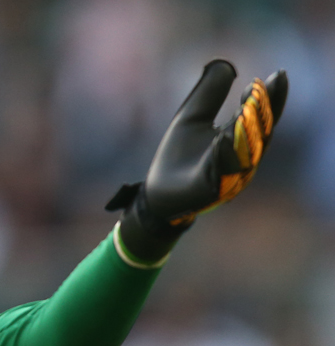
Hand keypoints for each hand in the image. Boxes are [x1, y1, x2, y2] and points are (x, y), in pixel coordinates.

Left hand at [106, 60, 287, 264]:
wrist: (157, 192)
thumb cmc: (178, 155)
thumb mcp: (192, 116)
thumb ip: (209, 93)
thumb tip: (227, 65)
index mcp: (240, 140)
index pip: (261, 117)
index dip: (271, 98)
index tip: (277, 75)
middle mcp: (241, 159)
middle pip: (259, 134)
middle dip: (263, 111)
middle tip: (263, 87)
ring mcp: (228, 176)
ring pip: (244, 153)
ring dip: (247, 132)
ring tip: (248, 108)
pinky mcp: (208, 189)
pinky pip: (219, 172)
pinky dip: (222, 156)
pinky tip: (222, 138)